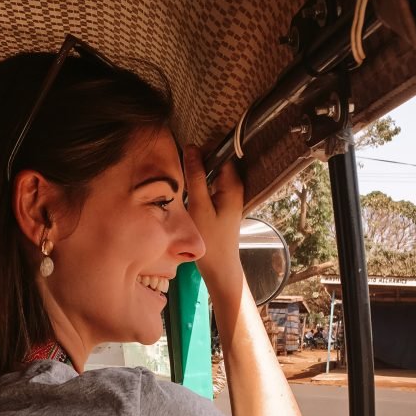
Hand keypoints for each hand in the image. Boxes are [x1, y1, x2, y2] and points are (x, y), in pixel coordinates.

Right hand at [182, 145, 244, 294]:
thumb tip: (191, 147)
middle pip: (217, 161)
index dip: (204, 149)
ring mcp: (229, 195)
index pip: (221, 153)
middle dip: (200, 159)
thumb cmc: (211, 240)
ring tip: (182, 174)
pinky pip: (211, 184)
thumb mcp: (199, 206)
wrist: (220, 267)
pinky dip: (200, 183)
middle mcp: (235, 187)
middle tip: (181, 164)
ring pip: (213, 173)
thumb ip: (195, 177)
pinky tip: (188, 189)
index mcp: (233, 185)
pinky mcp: (223, 204)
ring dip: (198, 171)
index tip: (185, 152)